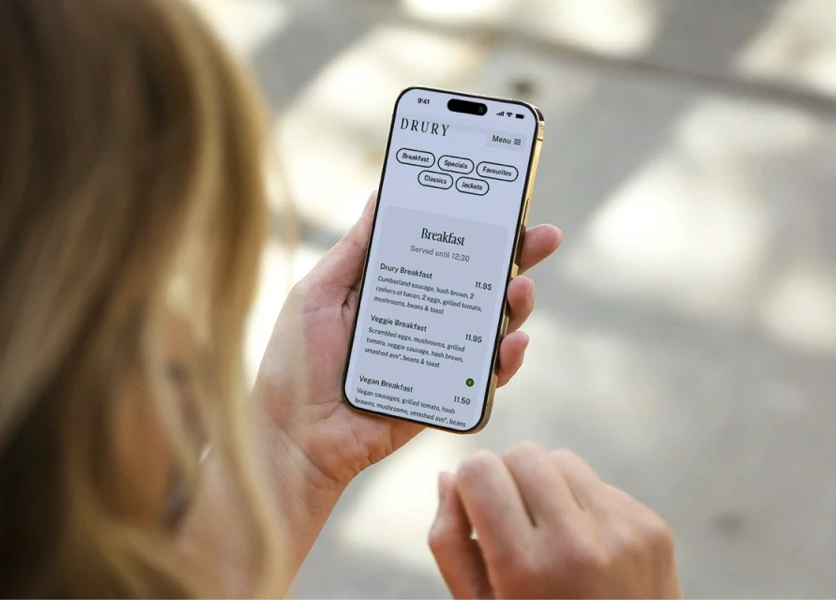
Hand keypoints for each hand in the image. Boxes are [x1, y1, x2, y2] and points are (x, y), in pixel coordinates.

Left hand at [258, 193, 562, 489]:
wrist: (292, 437)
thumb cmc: (295, 363)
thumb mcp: (319, 292)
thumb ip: (355, 250)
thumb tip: (380, 195)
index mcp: (395, 290)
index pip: (444, 252)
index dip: (475, 230)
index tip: (506, 206)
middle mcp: (422, 319)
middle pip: (478, 284)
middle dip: (517, 258)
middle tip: (544, 238)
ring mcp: (436, 358)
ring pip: (490, 327)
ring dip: (516, 306)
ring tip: (521, 289)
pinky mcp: (443, 396)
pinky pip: (485, 377)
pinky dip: (506, 360)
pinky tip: (513, 342)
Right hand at [429, 442, 681, 598]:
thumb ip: (450, 544)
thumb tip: (448, 476)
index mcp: (525, 568)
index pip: (480, 469)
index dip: (471, 486)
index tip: (477, 513)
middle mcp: (577, 543)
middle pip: (522, 453)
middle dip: (509, 480)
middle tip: (514, 525)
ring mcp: (622, 533)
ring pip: (562, 460)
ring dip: (548, 488)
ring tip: (551, 537)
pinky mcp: (652, 528)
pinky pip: (600, 485)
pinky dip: (584, 507)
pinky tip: (587, 550)